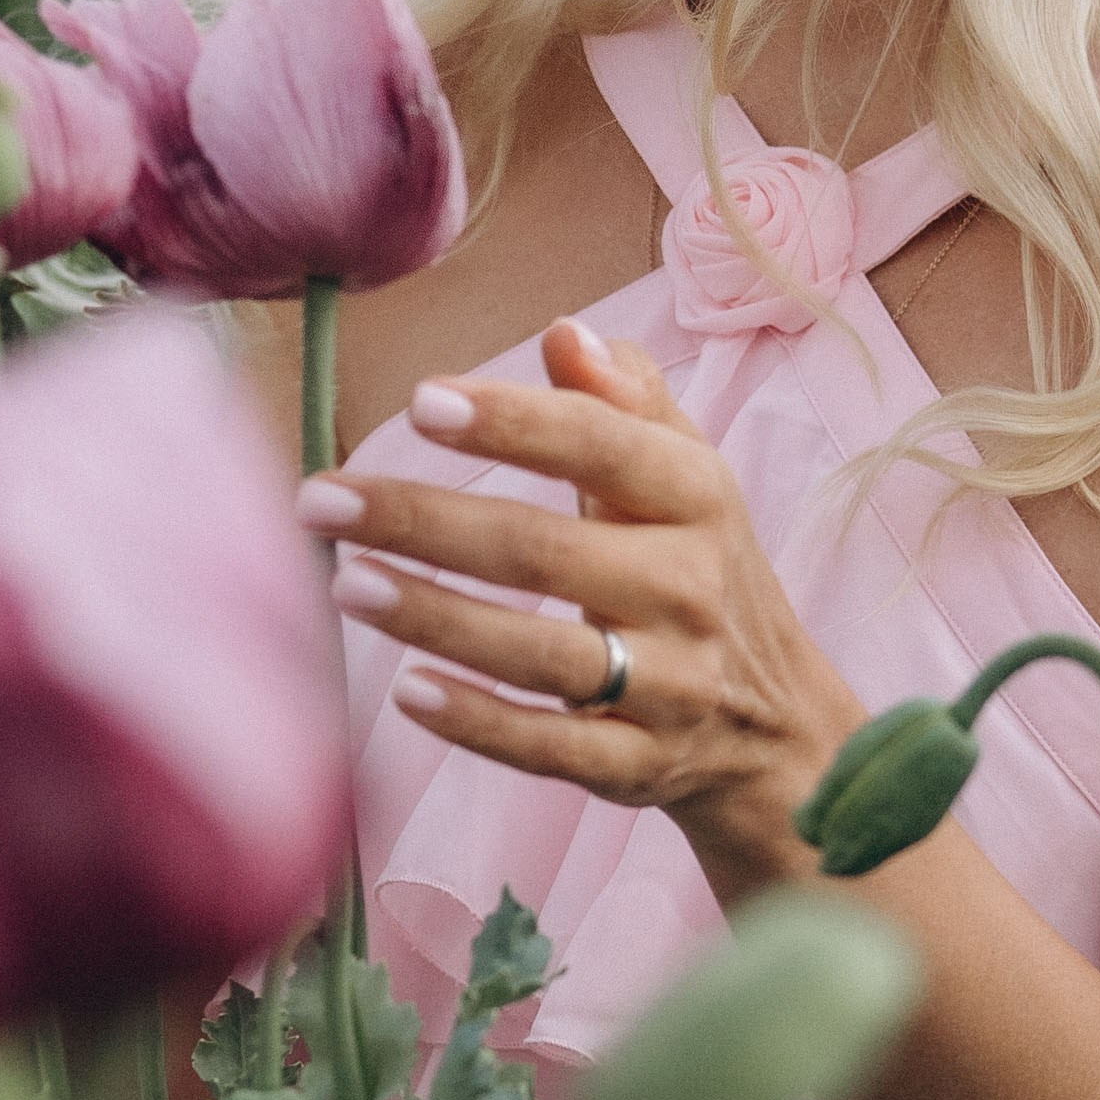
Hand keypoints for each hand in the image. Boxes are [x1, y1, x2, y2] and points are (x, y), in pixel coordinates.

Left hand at [302, 319, 864, 895]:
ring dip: (435, 617)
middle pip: (544, 550)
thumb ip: (624, 398)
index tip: (420, 400)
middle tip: (322, 499)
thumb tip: (564, 332)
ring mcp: (669, 685)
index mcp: (697, 498)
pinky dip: (479, 722)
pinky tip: (406, 691)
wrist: (777, 725)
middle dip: (425, 521)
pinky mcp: (640, 767)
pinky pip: (552, 747)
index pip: (600, 446)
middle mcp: (688, 589)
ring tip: (345, 584)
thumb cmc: (698, 567)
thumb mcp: (684, 475)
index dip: (511, 422)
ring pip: (541, 653)